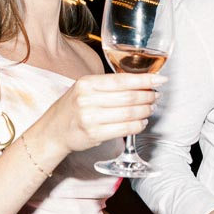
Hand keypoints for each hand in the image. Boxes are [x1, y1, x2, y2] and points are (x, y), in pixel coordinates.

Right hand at [41, 71, 164, 152]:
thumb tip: (139, 83)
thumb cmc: (72, 109)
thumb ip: (107, 85)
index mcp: (86, 83)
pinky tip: (142, 122)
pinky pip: (124, 129)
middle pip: (129, 97)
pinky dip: (138, 125)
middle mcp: (87, 99)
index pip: (122, 80)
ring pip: (129, 113)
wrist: (52, 132)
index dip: (145, 80)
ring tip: (150, 108)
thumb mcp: (83, 89)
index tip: (160, 80)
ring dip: (145, 111)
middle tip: (156, 96)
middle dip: (148, 96)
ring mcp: (91, 118)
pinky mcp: (95, 134)